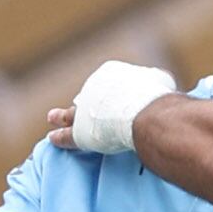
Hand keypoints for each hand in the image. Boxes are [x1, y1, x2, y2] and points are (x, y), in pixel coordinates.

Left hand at [63, 59, 177, 157]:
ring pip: (71, 114)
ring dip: (61, 116)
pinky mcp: (80, 131)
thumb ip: (154, 81)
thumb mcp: (160, 81)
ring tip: (52, 117)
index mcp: (110, 73)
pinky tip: (53, 138)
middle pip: (87, 97)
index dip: (107, 93)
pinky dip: (60, 137)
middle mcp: (93, 87)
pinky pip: (68, 135)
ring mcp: (84, 110)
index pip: (105, 84)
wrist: (145, 114)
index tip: (111, 100)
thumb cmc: (156, 98)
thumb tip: (159, 82)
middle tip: (81, 107)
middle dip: (85, 103)